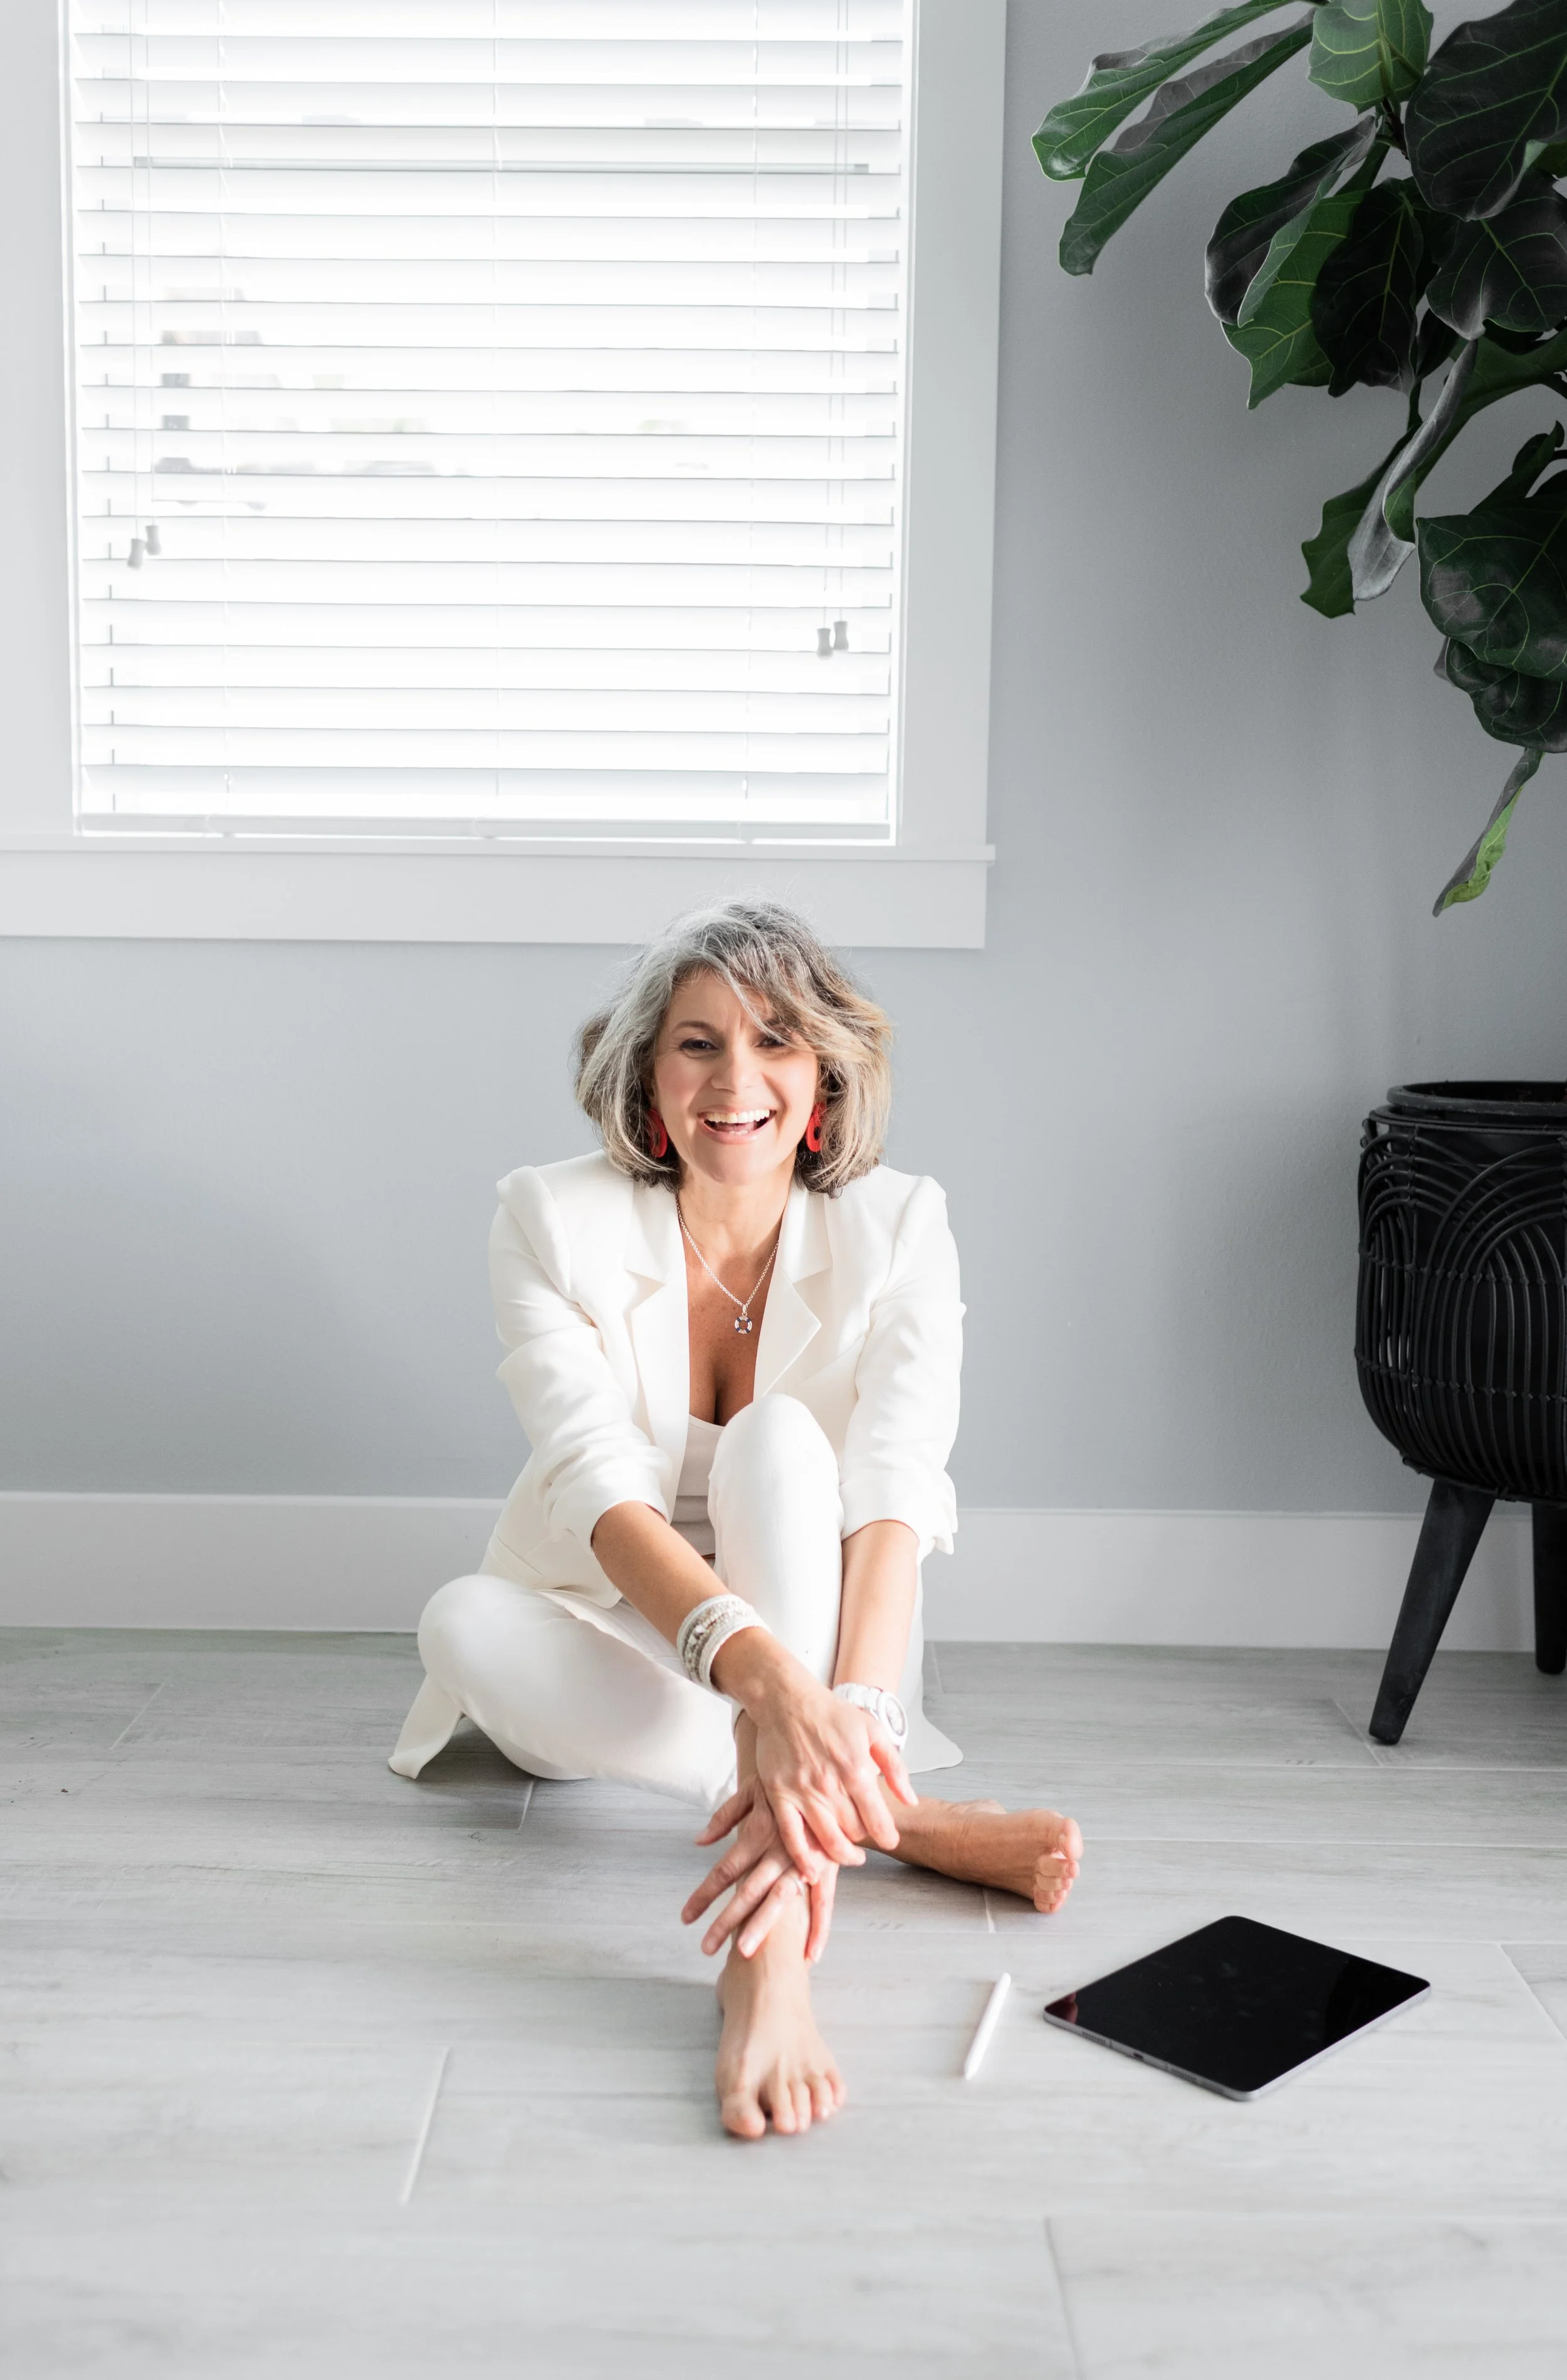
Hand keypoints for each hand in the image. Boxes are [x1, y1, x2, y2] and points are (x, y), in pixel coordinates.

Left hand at [682, 1777, 837, 1961]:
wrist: (830, 1768)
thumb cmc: (787, 1779)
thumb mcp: (753, 1790)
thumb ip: (725, 1817)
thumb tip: (698, 1841)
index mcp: (758, 1832)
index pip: (724, 1870)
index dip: (703, 1895)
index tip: (686, 1918)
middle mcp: (779, 1850)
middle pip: (747, 1891)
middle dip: (726, 1920)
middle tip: (706, 1947)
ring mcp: (805, 1860)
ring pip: (780, 1899)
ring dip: (762, 1926)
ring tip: (744, 1953)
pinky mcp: (829, 1865)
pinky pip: (824, 1902)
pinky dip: (819, 1929)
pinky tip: (810, 1955)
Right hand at [741, 1657, 917, 1879]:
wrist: (787, 1700)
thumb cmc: (832, 1714)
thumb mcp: (873, 1731)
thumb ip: (895, 1767)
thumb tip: (911, 1800)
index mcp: (855, 1769)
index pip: (877, 1818)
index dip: (887, 1835)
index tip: (891, 1839)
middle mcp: (829, 1785)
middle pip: (853, 1833)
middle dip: (863, 1842)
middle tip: (865, 1841)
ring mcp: (802, 1792)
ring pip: (826, 1841)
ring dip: (841, 1856)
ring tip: (849, 1855)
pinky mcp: (779, 1795)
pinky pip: (791, 1836)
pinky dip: (803, 1858)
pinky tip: (813, 1870)